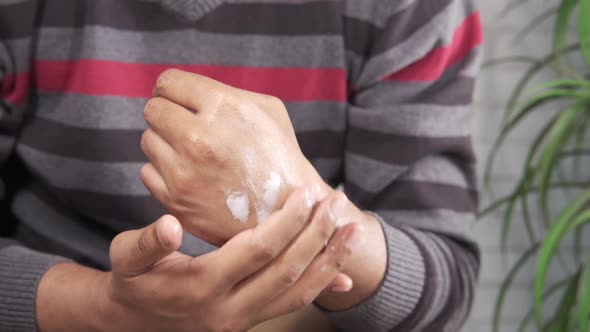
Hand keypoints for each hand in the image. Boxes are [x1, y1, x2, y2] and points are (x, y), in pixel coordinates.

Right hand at [37, 187, 363, 331]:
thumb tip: (169, 226)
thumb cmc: (134, 282)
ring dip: (329, 260)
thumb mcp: (127, 259)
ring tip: (353, 230)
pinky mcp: (252, 322)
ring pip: (297, 292)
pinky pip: (293, 304)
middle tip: (336, 202)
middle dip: (316, 234)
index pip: (256, 251)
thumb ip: (147, 243)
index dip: (285, 222)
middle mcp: (229, 309)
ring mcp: (244, 321)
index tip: (305, 194)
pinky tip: (342, 271)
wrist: (136, 323)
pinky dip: (320, 285)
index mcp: (201, 286)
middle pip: (286, 270)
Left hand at [140, 69, 320, 244]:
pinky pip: (148, 172)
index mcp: (223, 107)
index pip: (168, 82)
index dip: (172, 90)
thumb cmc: (280, 157)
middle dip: (167, 115)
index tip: (178, 100)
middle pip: (153, 109)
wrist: (288, 213)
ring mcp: (184, 171)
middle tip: (185, 127)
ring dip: (165, 144)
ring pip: (148, 140)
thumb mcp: (268, 110)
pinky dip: (164, 172)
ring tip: (192, 155)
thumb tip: (188, 91)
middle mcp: (199, 137)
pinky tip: (189, 176)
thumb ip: (226, 93)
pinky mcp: (176, 200)